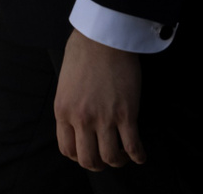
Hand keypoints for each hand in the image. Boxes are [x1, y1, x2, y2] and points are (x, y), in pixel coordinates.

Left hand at [54, 32, 145, 170]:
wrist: (103, 37)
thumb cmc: (84, 51)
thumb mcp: (65, 82)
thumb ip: (70, 104)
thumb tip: (77, 119)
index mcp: (63, 110)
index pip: (66, 149)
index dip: (78, 157)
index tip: (87, 153)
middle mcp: (81, 119)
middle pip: (88, 159)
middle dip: (97, 165)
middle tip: (105, 159)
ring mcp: (104, 118)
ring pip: (110, 157)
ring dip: (118, 161)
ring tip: (123, 155)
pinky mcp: (126, 114)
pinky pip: (133, 146)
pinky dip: (138, 156)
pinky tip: (140, 156)